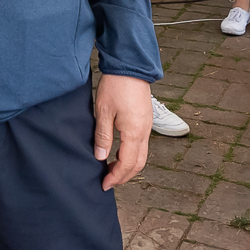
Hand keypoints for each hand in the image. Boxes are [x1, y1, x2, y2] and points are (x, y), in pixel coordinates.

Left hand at [92, 72, 153, 187]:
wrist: (130, 66)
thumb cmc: (116, 85)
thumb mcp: (103, 111)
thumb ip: (103, 136)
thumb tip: (101, 157)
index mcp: (134, 132)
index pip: (127, 164)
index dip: (116, 177)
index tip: (104, 184)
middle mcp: (145, 132)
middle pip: (138, 164)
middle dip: (124, 176)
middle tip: (108, 181)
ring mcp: (147, 126)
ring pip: (141, 155)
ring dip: (128, 166)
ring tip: (112, 170)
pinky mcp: (146, 121)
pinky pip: (142, 145)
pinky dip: (131, 155)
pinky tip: (119, 154)